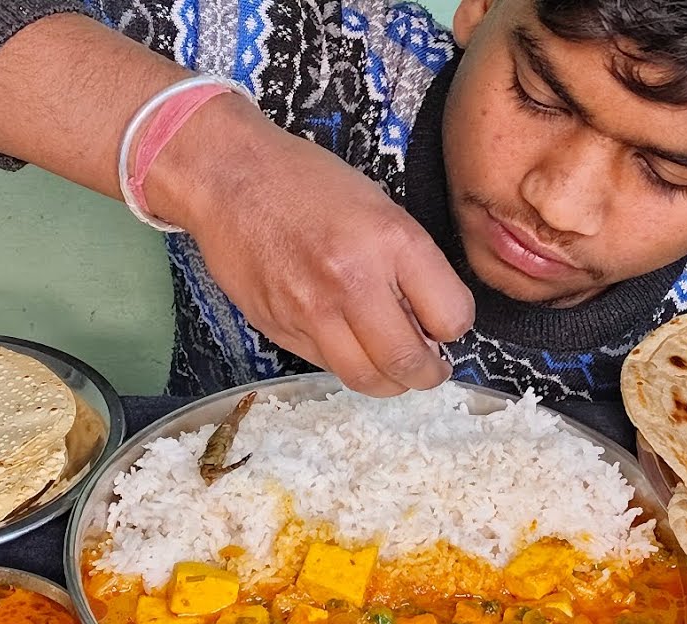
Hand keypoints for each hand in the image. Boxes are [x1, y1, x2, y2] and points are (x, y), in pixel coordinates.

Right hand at [149, 98, 475, 396]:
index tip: (447, 325)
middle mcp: (354, 282)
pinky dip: (347, 363)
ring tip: (394, 368)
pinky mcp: (279, 329)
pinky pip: (327, 365)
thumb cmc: (306, 182)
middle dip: (429, 374)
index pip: (450, 317)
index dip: (455, 328)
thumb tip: (429, 321)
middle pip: (409, 362)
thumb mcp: (379, 206)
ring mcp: (312, 312)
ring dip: (390, 382)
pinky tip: (349, 343)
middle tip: (430, 368)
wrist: (230, 178)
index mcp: (391, 242)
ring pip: (367, 378)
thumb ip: (408, 264)